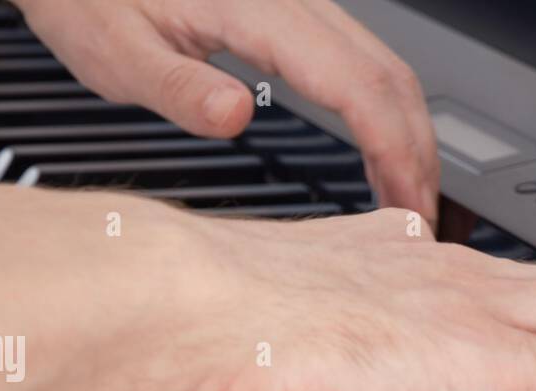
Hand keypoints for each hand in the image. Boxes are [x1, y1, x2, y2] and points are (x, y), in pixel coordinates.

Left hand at [13, 0, 439, 222]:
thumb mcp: (116, 50)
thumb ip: (177, 87)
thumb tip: (234, 115)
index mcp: (259, 8)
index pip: (356, 84)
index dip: (394, 152)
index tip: (406, 209)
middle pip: (390, 77)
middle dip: (417, 154)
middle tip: (420, 223)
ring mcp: (300, 4)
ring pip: (385, 68)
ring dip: (408, 135)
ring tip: (407, 200)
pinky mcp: (293, 15)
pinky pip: (362, 63)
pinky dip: (385, 114)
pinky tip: (378, 153)